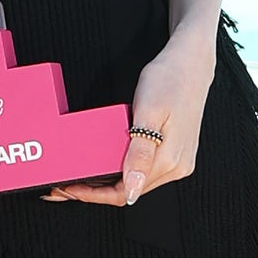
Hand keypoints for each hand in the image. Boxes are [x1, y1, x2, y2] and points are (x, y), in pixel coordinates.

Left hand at [44, 24, 213, 208]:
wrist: (192, 62)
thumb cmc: (169, 79)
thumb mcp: (148, 112)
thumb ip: (140, 154)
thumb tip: (131, 190)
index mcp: (170, 160)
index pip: (126, 192)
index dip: (94, 195)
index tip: (70, 187)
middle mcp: (177, 167)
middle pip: (130, 190)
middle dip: (96, 190)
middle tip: (66, 183)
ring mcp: (179, 161)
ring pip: (136, 182)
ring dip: (108, 182)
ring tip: (80, 175)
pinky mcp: (176, 152)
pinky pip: (144, 170)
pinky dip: (122, 171)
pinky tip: (105, 163)